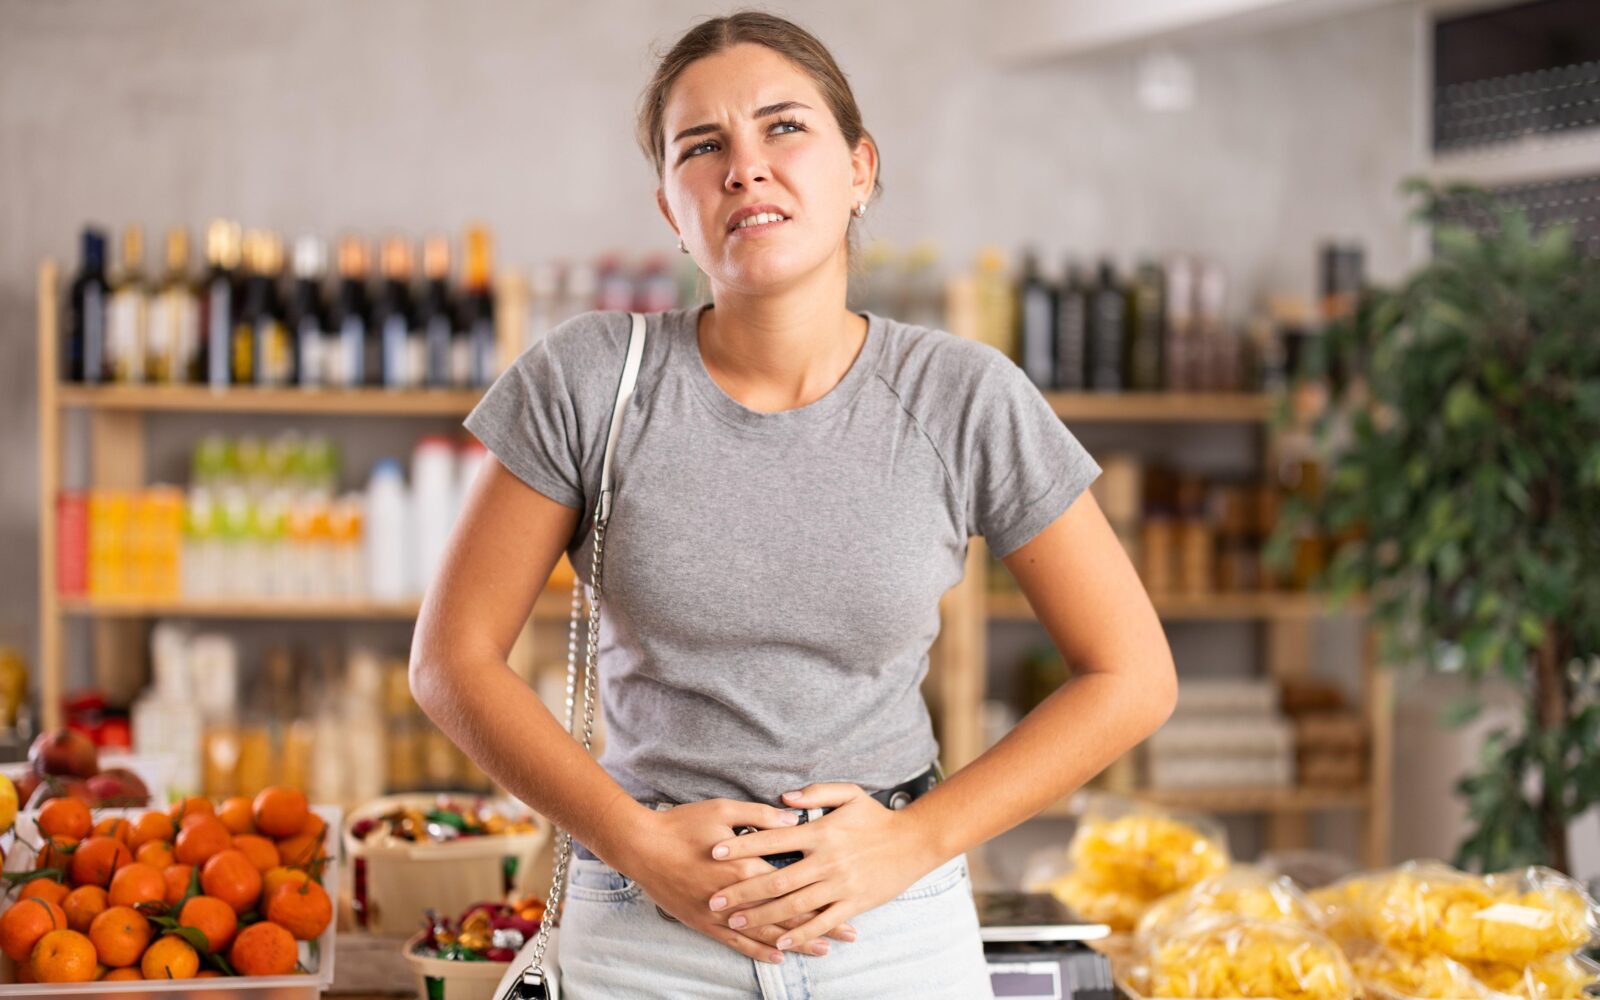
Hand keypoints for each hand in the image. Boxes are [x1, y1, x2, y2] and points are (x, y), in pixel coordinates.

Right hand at [617, 798, 860, 963]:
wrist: (640, 848)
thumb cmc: (681, 824)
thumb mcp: (722, 811)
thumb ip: (760, 817)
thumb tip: (795, 820)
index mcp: (745, 866)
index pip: (793, 884)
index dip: (822, 895)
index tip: (849, 900)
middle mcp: (736, 895)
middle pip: (787, 914)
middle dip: (821, 925)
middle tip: (849, 932)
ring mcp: (720, 913)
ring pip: (765, 934)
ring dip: (796, 942)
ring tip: (824, 949)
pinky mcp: (704, 923)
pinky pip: (736, 942)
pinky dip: (759, 951)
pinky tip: (778, 956)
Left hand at [703, 782, 940, 956]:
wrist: (915, 842)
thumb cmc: (878, 817)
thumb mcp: (850, 794)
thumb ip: (815, 793)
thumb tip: (782, 798)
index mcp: (821, 832)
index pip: (772, 839)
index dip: (742, 846)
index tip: (715, 852)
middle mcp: (827, 860)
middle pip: (776, 878)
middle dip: (742, 890)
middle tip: (714, 898)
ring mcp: (840, 885)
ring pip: (794, 905)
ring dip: (762, 915)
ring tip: (736, 921)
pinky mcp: (853, 904)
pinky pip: (822, 922)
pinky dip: (800, 934)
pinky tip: (780, 942)